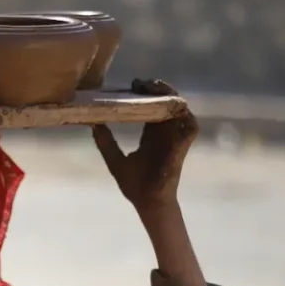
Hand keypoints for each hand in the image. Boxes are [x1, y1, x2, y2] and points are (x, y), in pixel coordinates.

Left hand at [91, 79, 199, 212]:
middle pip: (166, 103)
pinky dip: (186, 115)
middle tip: (140, 83)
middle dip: (157, 89)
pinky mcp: (182, 147)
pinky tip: (173, 105)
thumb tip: (93, 124)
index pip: (151, 107)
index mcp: (151, 135)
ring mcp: (174, 139)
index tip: (133, 84)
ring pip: (180, 109)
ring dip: (170, 96)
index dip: (144, 93)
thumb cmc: (134, 186)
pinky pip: (191, 127)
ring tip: (154, 88)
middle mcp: (164, 134)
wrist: (146, 203)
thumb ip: (105, 142)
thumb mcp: (114, 160)